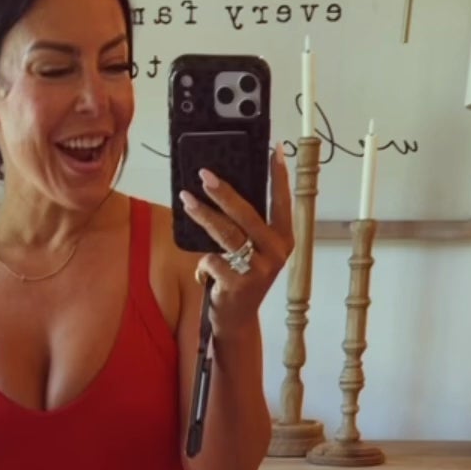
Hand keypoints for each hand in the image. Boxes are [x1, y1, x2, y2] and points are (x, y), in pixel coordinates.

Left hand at [179, 144, 293, 341]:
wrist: (237, 318)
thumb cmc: (242, 277)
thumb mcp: (253, 250)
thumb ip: (248, 227)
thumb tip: (223, 189)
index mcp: (283, 240)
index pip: (282, 202)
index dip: (279, 177)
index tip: (276, 151)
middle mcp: (276, 253)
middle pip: (246, 214)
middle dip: (223, 192)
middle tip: (204, 175)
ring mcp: (259, 270)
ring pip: (226, 233)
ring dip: (203, 215)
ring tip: (187, 199)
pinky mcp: (239, 284)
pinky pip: (213, 260)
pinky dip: (203, 264)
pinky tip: (205, 273)